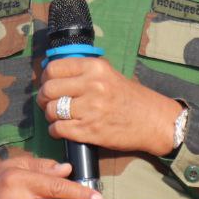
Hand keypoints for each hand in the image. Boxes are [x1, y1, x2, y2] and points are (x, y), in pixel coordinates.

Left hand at [37, 56, 181, 156]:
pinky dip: (55, 131)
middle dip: (44, 98)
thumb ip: (84, 73)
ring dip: (50, 116)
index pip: (54, 68)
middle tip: (49, 103)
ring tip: (58, 117)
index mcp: (96, 68)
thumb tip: (53, 74)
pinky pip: (58, 129)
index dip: (46, 77)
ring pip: (51, 110)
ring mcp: (90, 109)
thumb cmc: (131, 98)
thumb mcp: (109, 75)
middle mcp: (92, 86)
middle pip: (49, 89)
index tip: (48, 84)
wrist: (154, 121)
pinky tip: (62, 129)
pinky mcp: (90, 131)